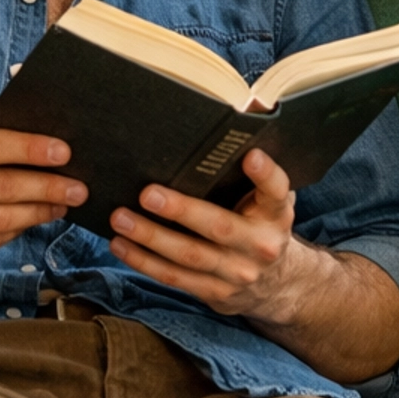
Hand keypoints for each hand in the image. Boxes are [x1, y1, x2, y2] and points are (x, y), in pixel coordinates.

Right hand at [0, 118, 87, 266]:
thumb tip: (30, 118)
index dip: (30, 149)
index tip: (64, 151)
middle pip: (3, 188)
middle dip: (47, 188)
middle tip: (79, 187)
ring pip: (2, 220)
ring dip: (39, 212)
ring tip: (63, 204)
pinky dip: (17, 230)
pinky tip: (34, 219)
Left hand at [109, 149, 313, 323]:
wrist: (277, 284)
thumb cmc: (262, 221)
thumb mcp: (271, 195)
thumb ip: (258, 159)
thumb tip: (251, 105)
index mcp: (276, 213)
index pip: (276, 190)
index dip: (266, 174)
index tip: (251, 155)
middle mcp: (260, 245)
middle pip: (218, 227)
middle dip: (181, 211)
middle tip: (147, 193)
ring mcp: (237, 272)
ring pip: (189, 256)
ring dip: (151, 238)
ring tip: (120, 218)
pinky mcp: (215, 292)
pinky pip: (175, 278)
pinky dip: (145, 262)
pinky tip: (121, 244)